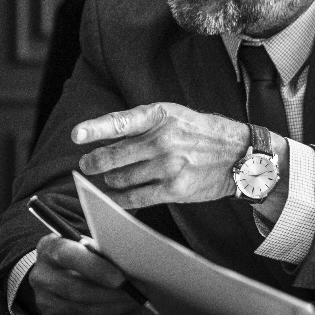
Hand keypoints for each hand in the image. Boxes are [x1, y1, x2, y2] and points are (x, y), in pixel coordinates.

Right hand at [24, 234, 142, 314]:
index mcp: (49, 249)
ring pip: (85, 312)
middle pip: (79, 291)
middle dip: (113, 295)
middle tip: (137, 293)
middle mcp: (42, 277)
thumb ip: (100, 251)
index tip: (121, 278)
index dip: (96, 268)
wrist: (53, 272)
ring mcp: (46, 303)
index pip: (69, 257)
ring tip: (136, 303)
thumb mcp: (84, 243)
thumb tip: (130, 265)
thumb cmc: (77, 254)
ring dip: (116, 310)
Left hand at [75, 103, 250, 209]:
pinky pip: (136, 198)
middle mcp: (162, 140)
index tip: (76, 135)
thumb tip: (103, 136)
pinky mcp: (174, 189)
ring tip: (108, 178)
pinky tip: (113, 198)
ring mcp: (168, 166)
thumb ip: (140, 124)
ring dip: (109, 181)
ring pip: (121, 179)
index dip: (95, 128)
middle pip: (114, 157)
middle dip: (94, 163)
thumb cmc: (198, 132)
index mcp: (158, 116)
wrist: (238, 154)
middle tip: (86, 165)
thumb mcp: (172, 115)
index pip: (119, 121)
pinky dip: (120, 200)